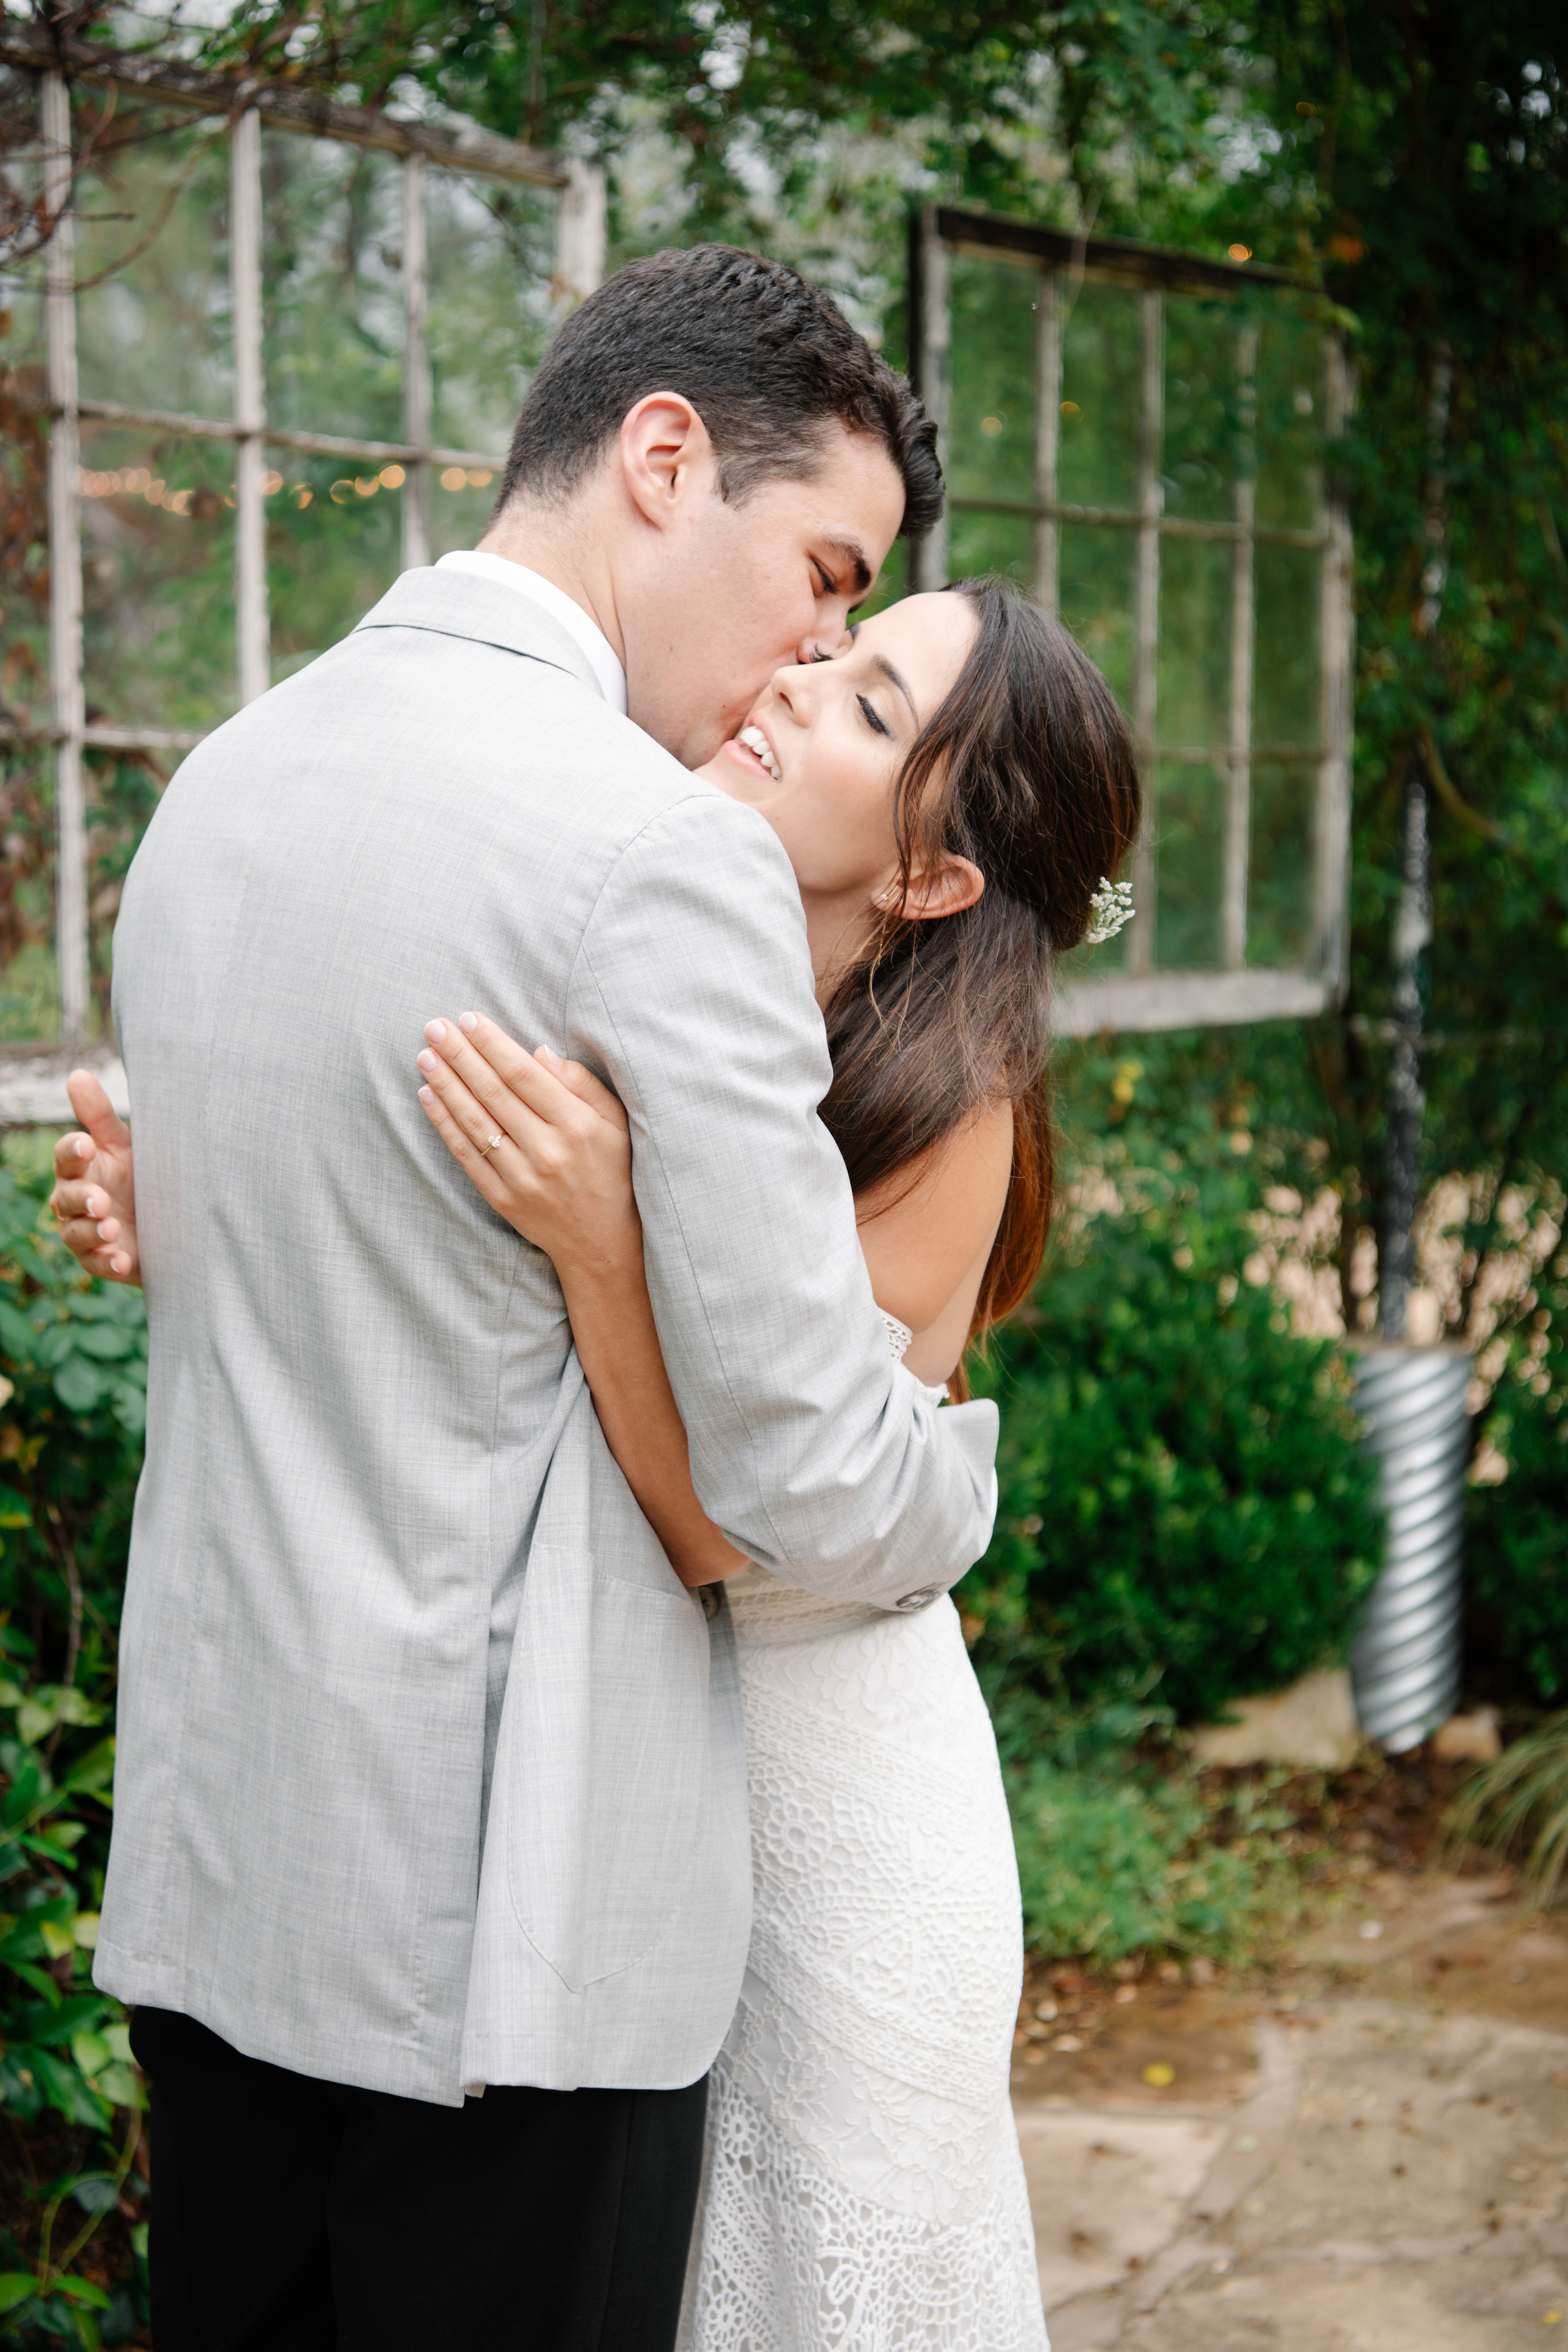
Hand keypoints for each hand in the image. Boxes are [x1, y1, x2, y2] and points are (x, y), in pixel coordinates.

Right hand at [50, 1070, 139, 1283]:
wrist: (171, 1219)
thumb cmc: (140, 1174)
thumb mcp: (127, 1144)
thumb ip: (100, 1116)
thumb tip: (77, 1075)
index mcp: (82, 1167)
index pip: (67, 1156)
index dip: (72, 1150)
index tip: (86, 1144)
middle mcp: (77, 1199)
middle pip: (66, 1197)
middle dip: (81, 1198)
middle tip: (100, 1200)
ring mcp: (86, 1231)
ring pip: (75, 1232)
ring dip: (91, 1231)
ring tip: (112, 1228)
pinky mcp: (101, 1260)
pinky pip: (95, 1264)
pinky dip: (106, 1262)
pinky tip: (122, 1259)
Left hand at [417, 1012, 640, 1275]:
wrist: (603, 1245)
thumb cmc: (613, 1173)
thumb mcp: (617, 1124)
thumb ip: (583, 1085)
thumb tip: (540, 1052)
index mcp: (576, 1126)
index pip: (523, 1075)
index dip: (493, 1045)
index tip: (469, 1019)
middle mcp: (546, 1151)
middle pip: (493, 1093)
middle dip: (460, 1056)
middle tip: (434, 1027)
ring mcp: (521, 1178)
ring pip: (474, 1122)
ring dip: (445, 1085)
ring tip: (425, 1055)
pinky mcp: (502, 1198)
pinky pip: (466, 1155)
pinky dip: (444, 1124)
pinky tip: (428, 1097)